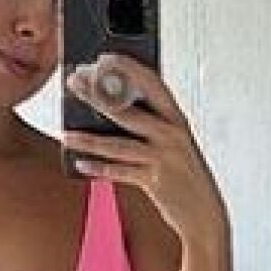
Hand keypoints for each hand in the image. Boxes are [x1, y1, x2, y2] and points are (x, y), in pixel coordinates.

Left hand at [63, 54, 228, 244]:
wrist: (205, 214)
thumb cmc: (184, 174)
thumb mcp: (173, 143)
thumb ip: (150, 125)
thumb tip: (109, 107)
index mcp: (177, 119)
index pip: (153, 83)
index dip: (129, 67)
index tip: (105, 57)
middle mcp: (173, 135)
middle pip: (129, 110)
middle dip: (98, 95)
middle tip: (75, 83)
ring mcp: (165, 158)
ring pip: (119, 144)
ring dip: (89, 139)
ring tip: (65, 133)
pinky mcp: (156, 182)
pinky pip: (121, 172)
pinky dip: (99, 168)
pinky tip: (80, 163)